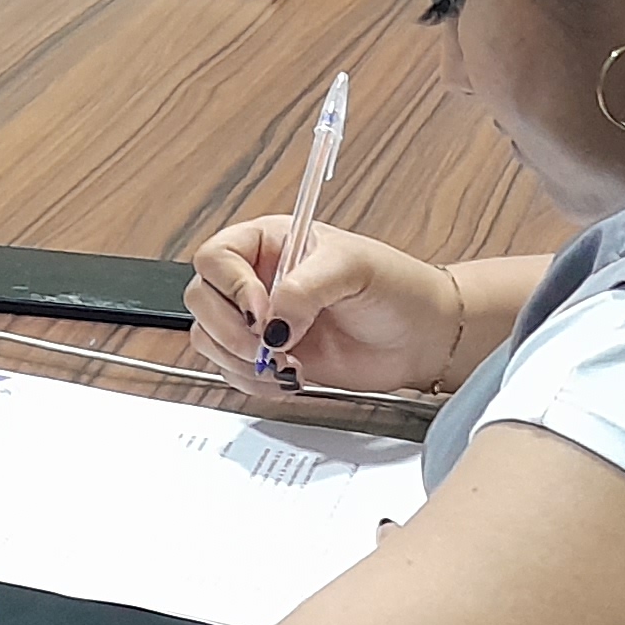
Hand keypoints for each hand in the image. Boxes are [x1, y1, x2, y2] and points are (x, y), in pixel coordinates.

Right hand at [185, 217, 467, 398]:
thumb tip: (270, 321)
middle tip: (269, 345)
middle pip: (202, 300)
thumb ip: (304, 289)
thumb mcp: (352, 270)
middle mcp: (256, 279)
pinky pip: (232, 372)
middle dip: (231, 330)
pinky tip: (289, 377)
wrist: (422, 338)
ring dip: (241, 359)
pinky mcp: (268, 358)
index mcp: (268, 242)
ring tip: (286, 363)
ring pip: (209, 339)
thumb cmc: (396, 288)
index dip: (231, 287)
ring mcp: (259, 321)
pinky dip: (253, 382)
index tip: (262, 312)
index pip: (216, 258)